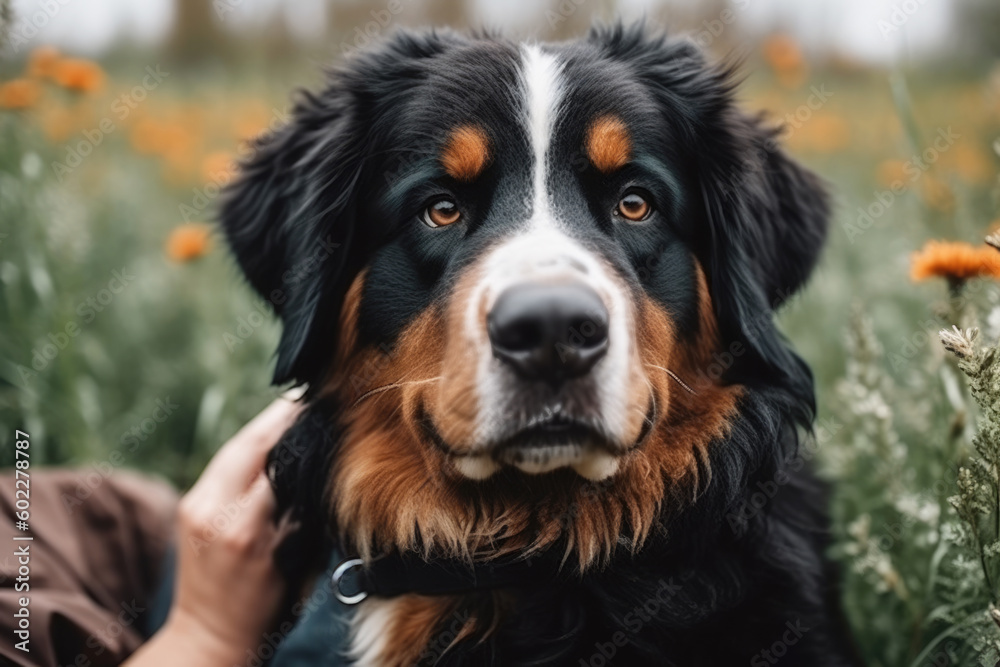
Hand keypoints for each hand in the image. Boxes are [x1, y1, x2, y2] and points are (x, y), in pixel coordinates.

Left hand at [126, 396, 302, 665]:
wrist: (208, 637)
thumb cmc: (265, 609)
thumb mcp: (295, 561)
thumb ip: (303, 512)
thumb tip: (318, 466)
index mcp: (245, 528)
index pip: (276, 458)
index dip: (300, 428)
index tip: (324, 406)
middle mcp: (214, 511)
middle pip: (249, 443)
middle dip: (280, 415)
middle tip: (310, 394)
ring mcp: (195, 507)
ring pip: (234, 449)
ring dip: (263, 427)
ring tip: (293, 408)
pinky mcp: (187, 507)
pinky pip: (222, 465)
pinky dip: (247, 448)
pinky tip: (267, 437)